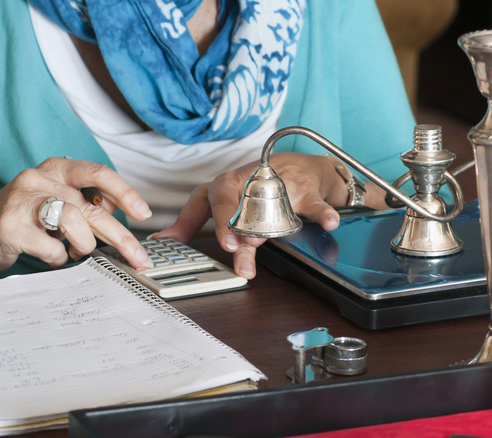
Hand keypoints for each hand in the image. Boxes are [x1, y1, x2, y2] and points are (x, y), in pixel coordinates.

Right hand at [0, 157, 153, 273]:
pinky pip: (52, 247)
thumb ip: (87, 203)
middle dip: (121, 237)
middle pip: (92, 208)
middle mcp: (39, 179)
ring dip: (83, 245)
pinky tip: (51, 255)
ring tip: (73, 251)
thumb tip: (120, 210)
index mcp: (56, 169)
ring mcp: (23, 202)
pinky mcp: (11, 227)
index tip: (144, 213)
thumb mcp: (57, 202)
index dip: (125, 193)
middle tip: (138, 257)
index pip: (98, 173)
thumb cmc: (24, 219)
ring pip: (75, 223)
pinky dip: (58, 258)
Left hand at [154, 152, 387, 278]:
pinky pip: (315, 203)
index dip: (204, 220)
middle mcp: (249, 180)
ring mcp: (279, 184)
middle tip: (235, 246)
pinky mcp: (307, 190)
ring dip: (268, 224)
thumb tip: (163, 240)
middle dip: (233, 223)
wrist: (304, 169)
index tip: (201, 241)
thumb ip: (195, 221)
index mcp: (226, 184)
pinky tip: (328, 222)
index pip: (208, 196)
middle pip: (236, 200)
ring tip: (260, 243)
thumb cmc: (256, 187)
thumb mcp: (224, 203)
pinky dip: (323, 214)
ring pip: (271, 205)